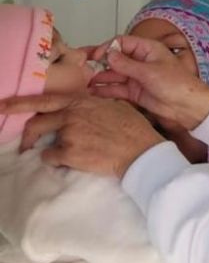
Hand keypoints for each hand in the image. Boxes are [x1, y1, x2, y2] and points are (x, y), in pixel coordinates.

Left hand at [3, 94, 164, 177]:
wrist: (141, 151)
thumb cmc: (133, 128)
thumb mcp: (114, 106)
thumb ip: (92, 104)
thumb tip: (82, 107)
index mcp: (80, 102)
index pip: (44, 100)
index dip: (19, 103)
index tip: (1, 105)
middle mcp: (71, 115)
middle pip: (36, 124)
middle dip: (27, 137)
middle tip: (27, 145)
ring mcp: (68, 134)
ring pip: (46, 145)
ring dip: (54, 151)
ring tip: (70, 155)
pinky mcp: (69, 154)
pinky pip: (52, 159)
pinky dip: (58, 162)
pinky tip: (75, 162)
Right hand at [89, 35, 208, 131]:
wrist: (188, 106)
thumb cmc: (177, 84)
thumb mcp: (150, 72)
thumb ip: (127, 64)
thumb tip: (108, 55)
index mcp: (148, 49)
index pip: (122, 42)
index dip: (107, 48)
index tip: (95, 57)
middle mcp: (140, 61)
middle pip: (114, 58)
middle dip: (98, 63)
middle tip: (79, 68)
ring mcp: (137, 77)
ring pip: (113, 75)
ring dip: (99, 78)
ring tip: (82, 83)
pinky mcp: (135, 92)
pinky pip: (116, 89)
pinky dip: (104, 90)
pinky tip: (91, 93)